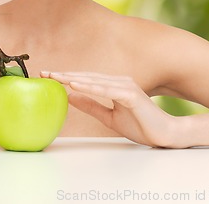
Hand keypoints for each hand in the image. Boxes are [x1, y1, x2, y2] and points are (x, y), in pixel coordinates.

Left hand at [41, 71, 179, 147]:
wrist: (164, 135)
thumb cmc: (140, 125)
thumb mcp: (109, 117)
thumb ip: (91, 106)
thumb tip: (71, 96)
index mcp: (113, 85)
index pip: (85, 79)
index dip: (66, 77)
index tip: (48, 76)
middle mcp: (118, 81)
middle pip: (86, 76)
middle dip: (64, 74)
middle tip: (44, 72)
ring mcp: (125, 86)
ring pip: (94, 81)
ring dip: (74, 78)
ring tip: (55, 77)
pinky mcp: (131, 95)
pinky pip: (107, 90)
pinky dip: (91, 86)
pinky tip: (75, 85)